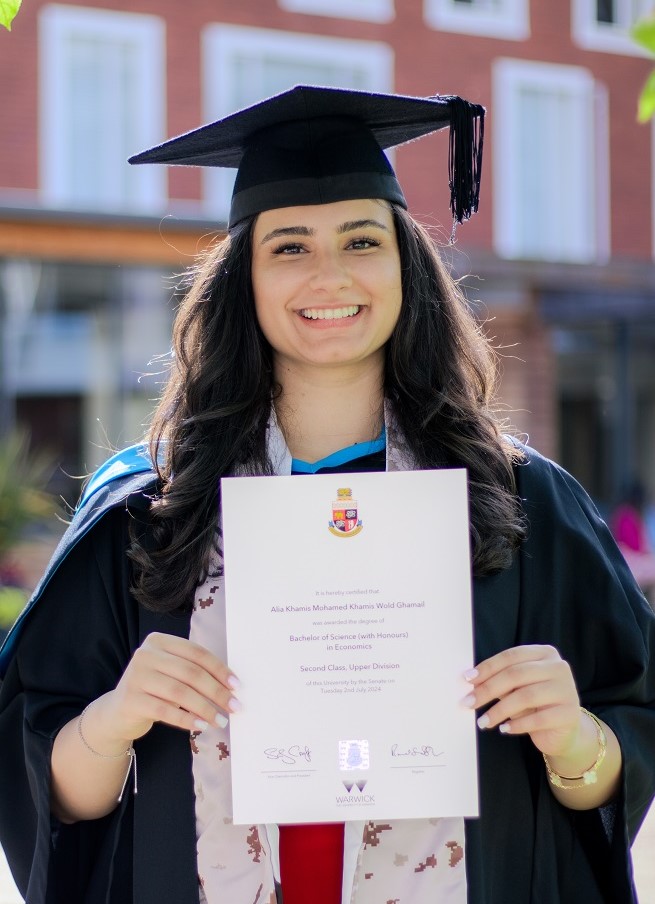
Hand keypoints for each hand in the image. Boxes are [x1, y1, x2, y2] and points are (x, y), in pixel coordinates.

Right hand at [99, 632, 239, 744]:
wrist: (117, 713)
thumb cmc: (154, 690)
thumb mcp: (171, 673)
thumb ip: (193, 671)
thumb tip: (231, 686)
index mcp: (158, 641)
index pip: (196, 653)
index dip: (219, 669)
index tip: (237, 686)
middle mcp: (145, 654)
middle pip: (190, 672)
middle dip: (217, 691)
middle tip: (234, 707)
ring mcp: (135, 676)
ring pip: (180, 692)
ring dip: (205, 708)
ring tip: (221, 720)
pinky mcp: (130, 700)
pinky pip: (165, 711)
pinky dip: (187, 719)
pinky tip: (201, 726)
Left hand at [463, 644, 583, 758]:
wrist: (564, 731)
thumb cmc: (536, 704)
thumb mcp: (517, 688)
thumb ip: (500, 681)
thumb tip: (471, 681)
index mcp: (545, 653)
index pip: (512, 656)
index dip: (488, 667)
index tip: (468, 680)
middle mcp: (559, 668)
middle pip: (516, 674)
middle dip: (488, 689)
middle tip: (469, 702)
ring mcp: (567, 690)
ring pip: (525, 696)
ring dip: (499, 710)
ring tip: (483, 721)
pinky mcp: (569, 714)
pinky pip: (537, 719)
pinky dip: (517, 725)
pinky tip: (504, 729)